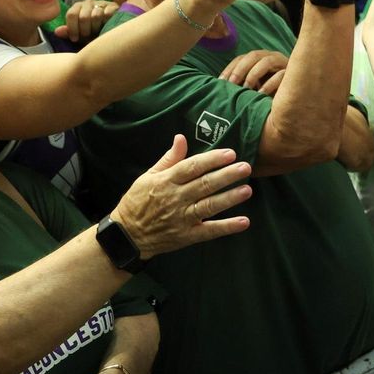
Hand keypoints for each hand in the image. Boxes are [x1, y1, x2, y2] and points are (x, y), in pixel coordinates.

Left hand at [52, 0, 118, 42]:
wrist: (112, 29)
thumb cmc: (93, 32)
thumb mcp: (79, 34)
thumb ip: (68, 32)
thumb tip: (56, 32)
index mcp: (78, 7)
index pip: (71, 14)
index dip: (72, 29)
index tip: (75, 39)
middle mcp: (88, 2)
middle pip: (83, 17)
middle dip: (85, 31)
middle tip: (88, 36)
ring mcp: (101, 3)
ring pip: (96, 16)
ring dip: (96, 28)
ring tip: (97, 32)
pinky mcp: (113, 6)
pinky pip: (108, 14)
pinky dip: (107, 22)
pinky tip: (107, 26)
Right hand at [112, 135, 252, 259]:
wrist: (126, 235)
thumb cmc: (138, 201)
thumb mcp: (148, 176)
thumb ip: (169, 158)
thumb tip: (181, 137)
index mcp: (166, 181)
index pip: (192, 167)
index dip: (212, 160)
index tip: (230, 153)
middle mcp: (175, 199)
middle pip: (204, 185)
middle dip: (226, 175)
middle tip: (246, 167)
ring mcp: (181, 219)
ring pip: (209, 206)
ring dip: (229, 198)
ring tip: (247, 190)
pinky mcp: (186, 236)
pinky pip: (209, 231)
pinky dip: (226, 227)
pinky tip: (243, 222)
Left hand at [219, 50, 288, 95]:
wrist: (295, 99)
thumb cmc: (270, 95)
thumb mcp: (253, 89)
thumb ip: (242, 85)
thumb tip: (222, 88)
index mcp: (259, 59)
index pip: (241, 58)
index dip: (230, 68)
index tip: (221, 82)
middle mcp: (270, 57)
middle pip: (253, 56)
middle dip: (240, 69)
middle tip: (231, 84)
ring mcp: (283, 63)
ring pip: (267, 61)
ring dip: (254, 74)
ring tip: (246, 88)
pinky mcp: (293, 73)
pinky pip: (281, 74)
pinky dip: (270, 83)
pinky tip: (261, 93)